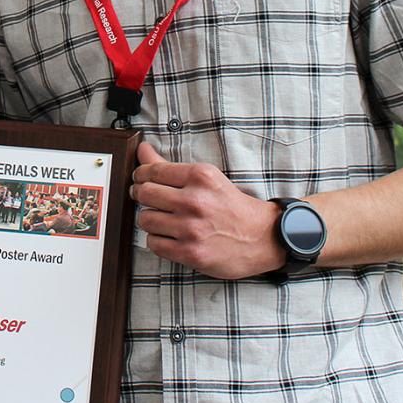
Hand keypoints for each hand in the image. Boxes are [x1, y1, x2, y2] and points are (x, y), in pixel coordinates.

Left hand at [130, 142, 283, 278]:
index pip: (152, 170)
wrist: (262, 238)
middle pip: (144, 193)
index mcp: (201, 176)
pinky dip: (157, 240)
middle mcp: (195, 201)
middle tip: (146, 197)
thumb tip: (142, 149)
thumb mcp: (206, 178)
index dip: (140, 174)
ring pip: (145, 219)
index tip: (140, 178)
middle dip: (140, 194)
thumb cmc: (232, 206)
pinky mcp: (190, 252)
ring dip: (150, 219)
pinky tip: (170, 236)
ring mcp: (192, 228)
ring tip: (162, 219)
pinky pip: (153, 243)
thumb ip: (169, 166)